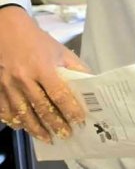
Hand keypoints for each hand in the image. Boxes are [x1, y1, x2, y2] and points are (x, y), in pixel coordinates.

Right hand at [0, 6, 88, 141]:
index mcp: (42, 68)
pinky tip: (24, 128)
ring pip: (23, 113)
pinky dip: (15, 122)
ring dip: (36, 128)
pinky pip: (5, 111)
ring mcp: (7, 86)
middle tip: (66, 135)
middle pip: (42, 108)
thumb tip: (91, 84)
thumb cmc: (37, 41)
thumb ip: (75, 67)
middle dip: (55, 124)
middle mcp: (24, 79)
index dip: (70, 110)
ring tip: (48, 138)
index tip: (80, 120)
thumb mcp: (60, 51)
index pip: (59, 94)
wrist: (6, 30)